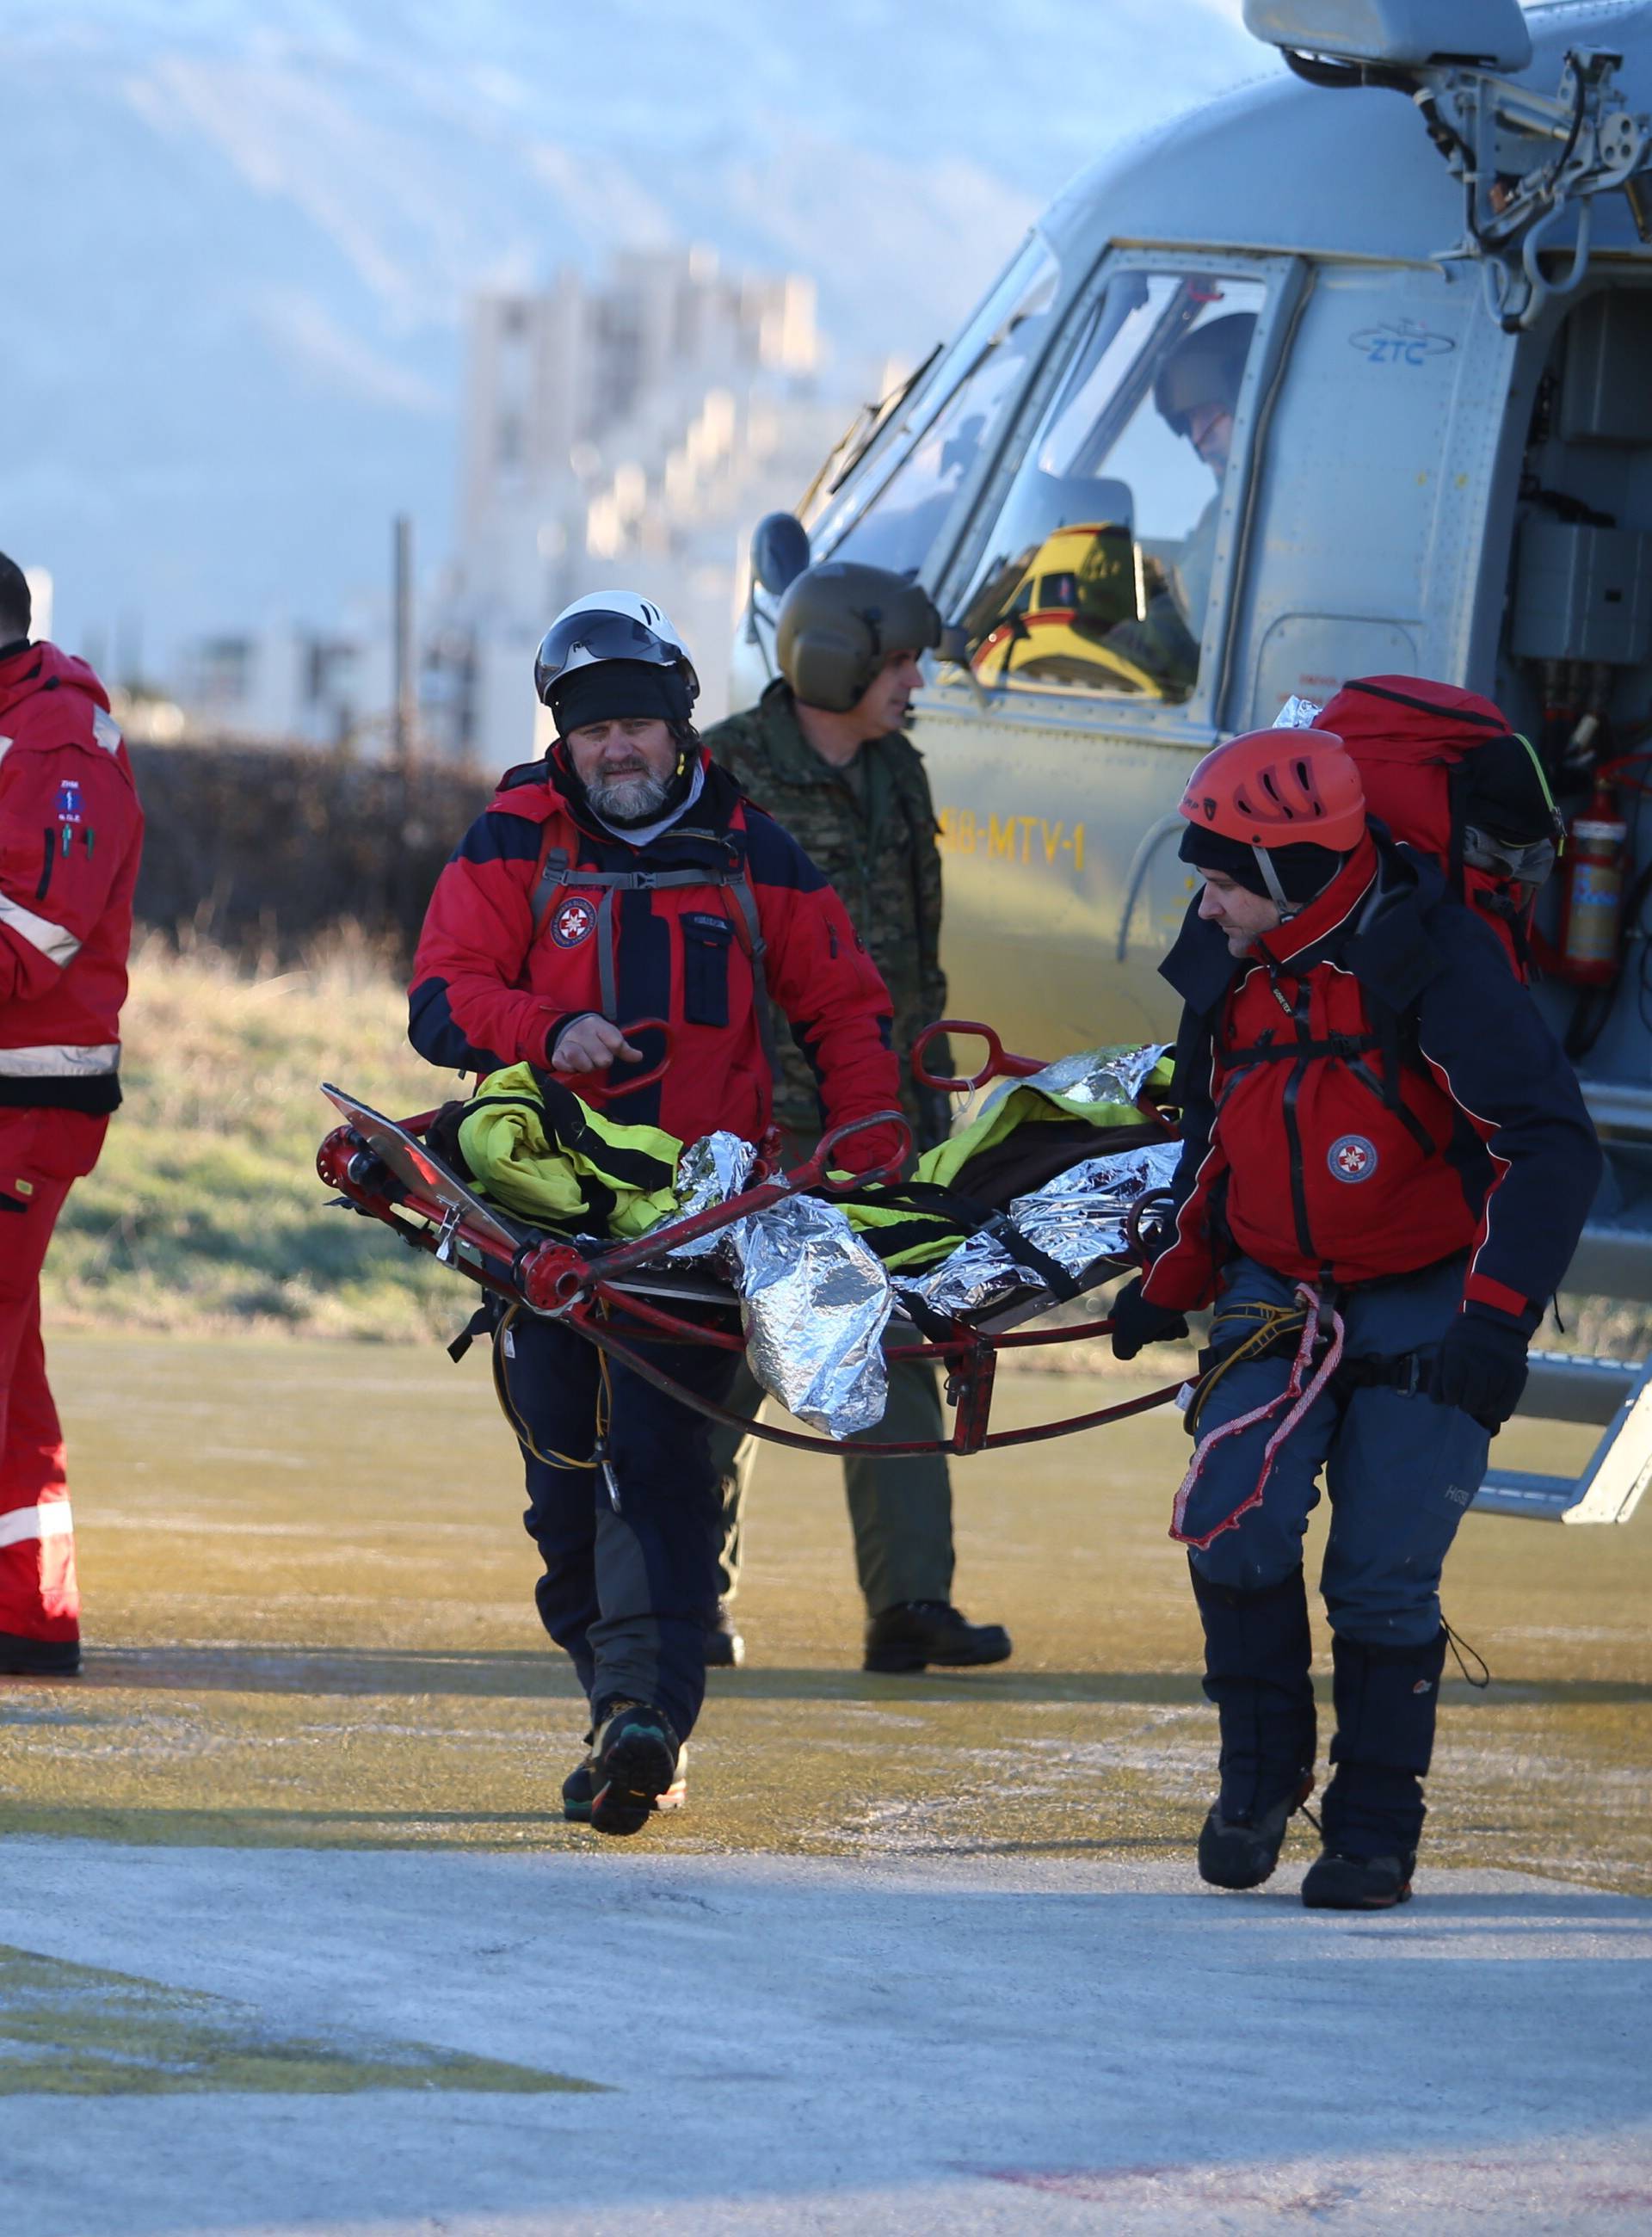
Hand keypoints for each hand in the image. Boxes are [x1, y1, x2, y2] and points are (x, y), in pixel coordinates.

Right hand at [550, 1015, 641, 1075]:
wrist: (569, 1028)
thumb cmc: (595, 1037)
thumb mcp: (611, 1037)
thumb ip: (624, 1048)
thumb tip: (639, 1057)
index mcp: (598, 1026)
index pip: (616, 1042)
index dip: (616, 1049)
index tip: (613, 1047)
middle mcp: (582, 1033)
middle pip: (603, 1058)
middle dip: (602, 1061)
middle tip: (597, 1059)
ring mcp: (568, 1043)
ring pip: (583, 1063)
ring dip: (588, 1068)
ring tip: (587, 1065)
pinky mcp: (557, 1056)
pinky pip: (566, 1067)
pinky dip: (572, 1070)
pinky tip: (575, 1067)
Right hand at [1109, 1275, 1188, 1361]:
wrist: (1176, 1287)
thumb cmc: (1147, 1311)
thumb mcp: (1127, 1336)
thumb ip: (1122, 1349)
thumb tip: (1127, 1353)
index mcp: (1123, 1301)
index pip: (1117, 1322)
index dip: (1125, 1336)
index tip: (1137, 1344)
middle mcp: (1140, 1298)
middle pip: (1143, 1328)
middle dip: (1151, 1335)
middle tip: (1153, 1331)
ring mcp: (1160, 1299)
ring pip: (1161, 1327)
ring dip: (1166, 1332)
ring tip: (1168, 1323)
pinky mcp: (1178, 1301)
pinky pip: (1176, 1323)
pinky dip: (1178, 1327)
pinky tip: (1178, 1321)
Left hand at [1432, 1310, 1528, 1430]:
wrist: (1497, 1318)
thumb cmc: (1465, 1338)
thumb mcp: (1446, 1348)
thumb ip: (1439, 1374)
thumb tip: (1438, 1401)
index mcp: (1457, 1353)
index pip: (1451, 1390)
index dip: (1448, 1398)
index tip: (1450, 1396)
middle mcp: (1480, 1360)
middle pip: (1469, 1401)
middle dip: (1463, 1404)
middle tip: (1463, 1400)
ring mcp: (1501, 1367)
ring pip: (1487, 1404)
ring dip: (1479, 1406)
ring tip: (1476, 1400)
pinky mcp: (1517, 1373)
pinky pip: (1507, 1403)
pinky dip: (1498, 1410)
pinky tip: (1492, 1407)